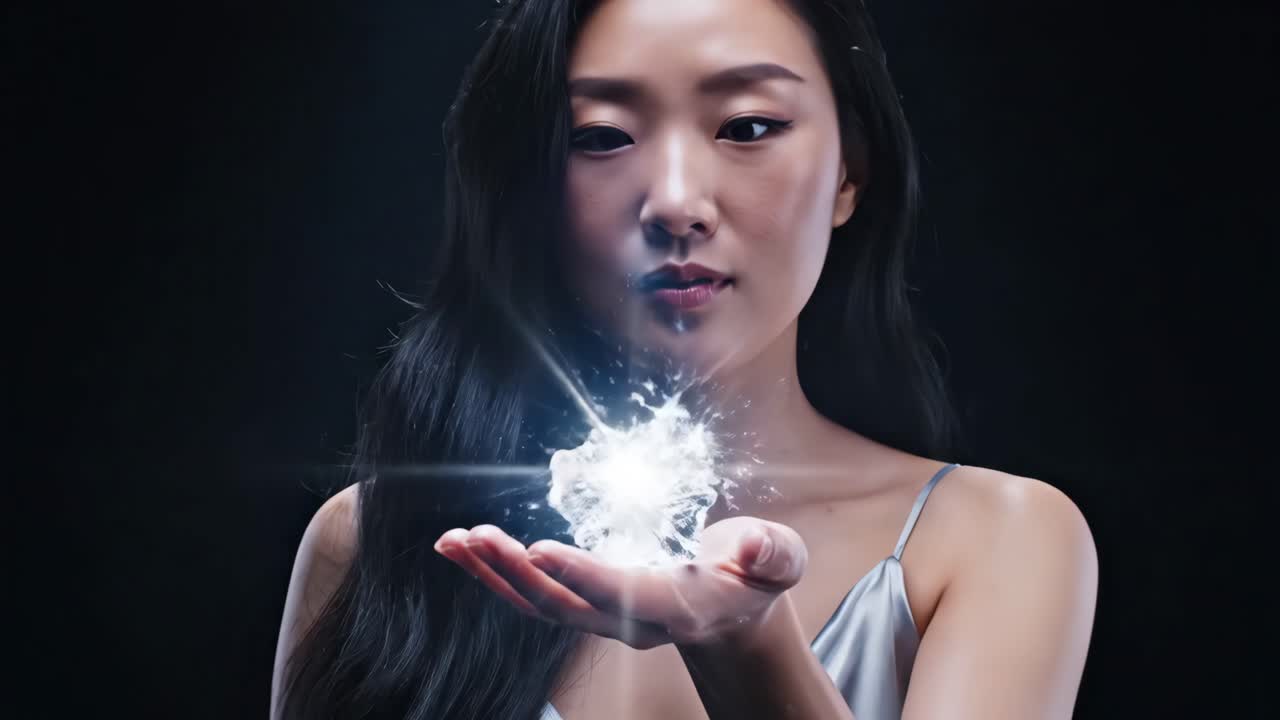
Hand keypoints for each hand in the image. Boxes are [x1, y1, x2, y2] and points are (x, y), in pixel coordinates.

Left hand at [434, 516, 807, 649]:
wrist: (732, 610)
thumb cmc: (753, 575)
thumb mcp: (778, 560)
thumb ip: (771, 554)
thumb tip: (753, 548)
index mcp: (678, 606)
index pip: (624, 594)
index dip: (583, 574)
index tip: (541, 548)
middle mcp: (631, 622)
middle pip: (566, 606)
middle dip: (519, 573)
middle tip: (478, 536)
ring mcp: (601, 617)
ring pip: (538, 604)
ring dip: (494, 574)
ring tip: (454, 541)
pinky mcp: (582, 604)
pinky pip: (531, 594)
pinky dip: (494, 572)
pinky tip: (462, 547)